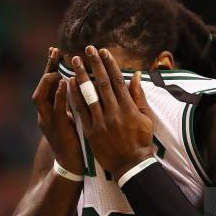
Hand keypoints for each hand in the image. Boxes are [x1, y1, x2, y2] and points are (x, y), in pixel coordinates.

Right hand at [32, 47, 83, 174]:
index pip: (48, 84)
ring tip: (56, 66)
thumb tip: (83, 83)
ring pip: (41, 97)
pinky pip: (55, 109)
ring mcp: (48, 122)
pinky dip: (58, 95)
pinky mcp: (58, 130)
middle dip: (47, 68)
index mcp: (50, 110)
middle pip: (42, 86)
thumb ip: (76, 101)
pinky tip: (63, 83)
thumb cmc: (77, 142)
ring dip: (48, 81)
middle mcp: (45, 114)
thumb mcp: (74, 118)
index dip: (51, 66)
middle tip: (55, 51)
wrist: (73, 165)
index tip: (56, 50)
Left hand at [68, 46, 153, 180]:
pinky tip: (68, 83)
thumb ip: (139, 96)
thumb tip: (135, 75)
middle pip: (102, 83)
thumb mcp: (146, 118)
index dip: (110, 64)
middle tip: (87, 49)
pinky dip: (74, 96)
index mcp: (129, 107)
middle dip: (94, 64)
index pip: (117, 80)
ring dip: (81, 75)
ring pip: (89, 94)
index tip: (103, 51)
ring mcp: (101, 122)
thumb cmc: (141, 141)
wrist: (131, 165)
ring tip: (75, 61)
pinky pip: (80, 110)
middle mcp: (114, 112)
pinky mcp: (91, 132)